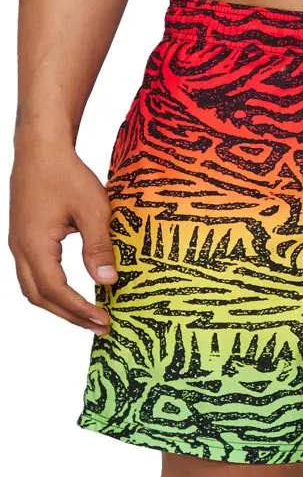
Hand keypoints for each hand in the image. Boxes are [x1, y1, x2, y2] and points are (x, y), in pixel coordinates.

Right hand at [9, 141, 117, 334]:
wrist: (41, 148)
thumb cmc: (67, 175)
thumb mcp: (93, 210)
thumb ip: (99, 247)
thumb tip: (108, 280)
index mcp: (35, 244)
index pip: (56, 291)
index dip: (80, 310)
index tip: (104, 320)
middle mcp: (21, 248)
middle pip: (40, 297)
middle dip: (70, 316)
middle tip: (101, 327)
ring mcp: (20, 244)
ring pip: (33, 288)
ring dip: (60, 306)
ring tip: (89, 317)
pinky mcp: (25, 239)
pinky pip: (34, 275)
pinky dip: (53, 291)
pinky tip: (76, 295)